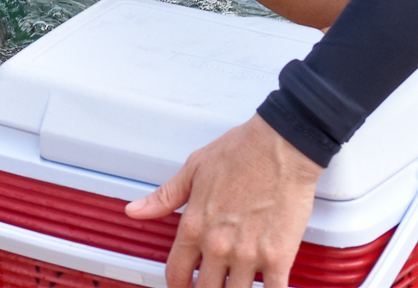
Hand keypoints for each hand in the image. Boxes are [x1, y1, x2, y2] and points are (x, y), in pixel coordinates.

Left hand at [127, 115, 322, 287]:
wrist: (281, 144)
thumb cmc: (242, 150)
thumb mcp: (193, 168)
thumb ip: (164, 197)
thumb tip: (136, 210)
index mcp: (195, 226)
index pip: (176, 274)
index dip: (178, 286)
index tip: (184, 285)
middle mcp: (218, 245)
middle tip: (212, 285)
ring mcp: (247, 254)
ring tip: (238, 285)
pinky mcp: (278, 256)